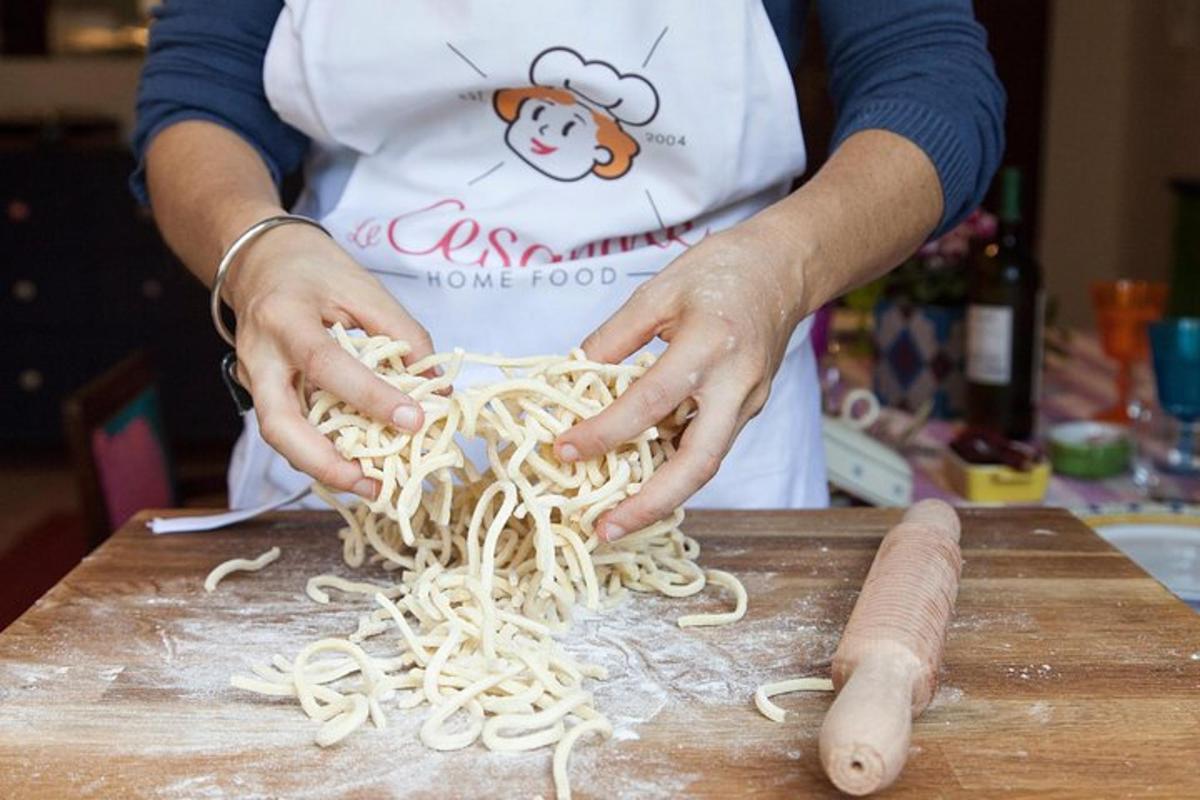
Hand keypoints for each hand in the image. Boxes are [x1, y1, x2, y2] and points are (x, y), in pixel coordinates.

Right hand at [226, 223, 434, 498]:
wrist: (260, 258)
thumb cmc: (315, 269)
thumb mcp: (364, 288)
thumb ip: (404, 334)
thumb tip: (437, 388)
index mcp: (285, 317)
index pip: (325, 363)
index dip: (369, 395)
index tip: (413, 419)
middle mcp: (259, 355)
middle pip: (278, 424)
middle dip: (324, 462)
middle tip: (373, 484)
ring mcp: (253, 378)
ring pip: (278, 436)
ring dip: (322, 467)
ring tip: (371, 485)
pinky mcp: (261, 392)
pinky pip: (287, 430)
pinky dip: (318, 453)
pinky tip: (355, 465)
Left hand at [553, 221, 808, 540]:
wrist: (784, 267)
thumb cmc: (721, 270)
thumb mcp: (659, 290)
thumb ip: (615, 336)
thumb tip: (571, 378)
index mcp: (710, 345)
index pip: (650, 401)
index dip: (605, 431)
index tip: (565, 449)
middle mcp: (736, 384)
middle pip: (698, 463)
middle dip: (650, 504)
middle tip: (605, 529)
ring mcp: (749, 402)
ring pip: (706, 465)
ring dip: (662, 498)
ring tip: (617, 519)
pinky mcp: (749, 409)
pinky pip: (709, 447)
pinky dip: (674, 470)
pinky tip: (642, 482)